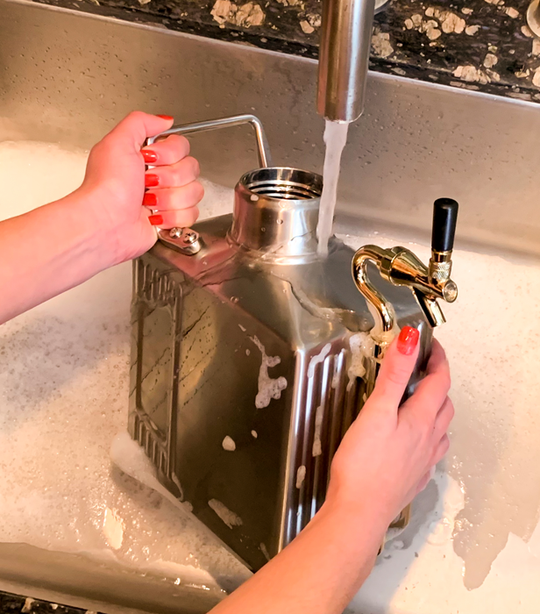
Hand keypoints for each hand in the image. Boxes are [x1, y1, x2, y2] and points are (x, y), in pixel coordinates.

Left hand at [77, 111, 203, 265]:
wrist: (104, 223)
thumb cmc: (107, 186)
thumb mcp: (117, 141)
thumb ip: (141, 122)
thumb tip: (164, 120)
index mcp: (148, 156)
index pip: (182, 145)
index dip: (170, 154)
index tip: (149, 159)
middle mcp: (158, 176)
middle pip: (192, 169)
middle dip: (169, 178)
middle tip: (147, 183)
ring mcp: (166, 199)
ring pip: (194, 192)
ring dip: (169, 199)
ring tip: (147, 203)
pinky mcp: (171, 220)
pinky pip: (191, 214)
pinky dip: (172, 217)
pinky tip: (154, 217)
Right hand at [327, 328, 453, 528]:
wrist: (359, 513)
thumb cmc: (363, 462)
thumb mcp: (376, 411)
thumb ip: (393, 375)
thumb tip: (409, 341)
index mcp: (422, 420)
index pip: (440, 381)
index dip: (438, 359)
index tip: (430, 344)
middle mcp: (430, 440)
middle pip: (444, 404)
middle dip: (437, 382)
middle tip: (421, 369)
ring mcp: (424, 462)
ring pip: (441, 430)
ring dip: (435, 410)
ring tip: (418, 401)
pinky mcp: (414, 478)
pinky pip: (430, 451)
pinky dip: (427, 436)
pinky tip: (412, 441)